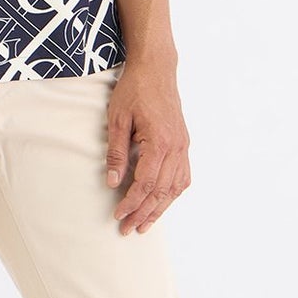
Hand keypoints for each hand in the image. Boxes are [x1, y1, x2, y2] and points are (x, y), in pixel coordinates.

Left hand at [105, 61, 190, 233]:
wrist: (156, 69)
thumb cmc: (135, 90)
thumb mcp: (117, 120)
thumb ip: (116, 153)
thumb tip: (112, 182)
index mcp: (159, 141)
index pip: (145, 183)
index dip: (131, 203)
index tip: (118, 216)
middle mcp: (176, 147)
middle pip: (161, 191)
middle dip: (144, 213)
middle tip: (128, 229)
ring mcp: (183, 145)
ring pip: (175, 187)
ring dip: (161, 208)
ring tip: (145, 224)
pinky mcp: (184, 143)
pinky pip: (183, 175)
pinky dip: (173, 193)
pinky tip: (163, 202)